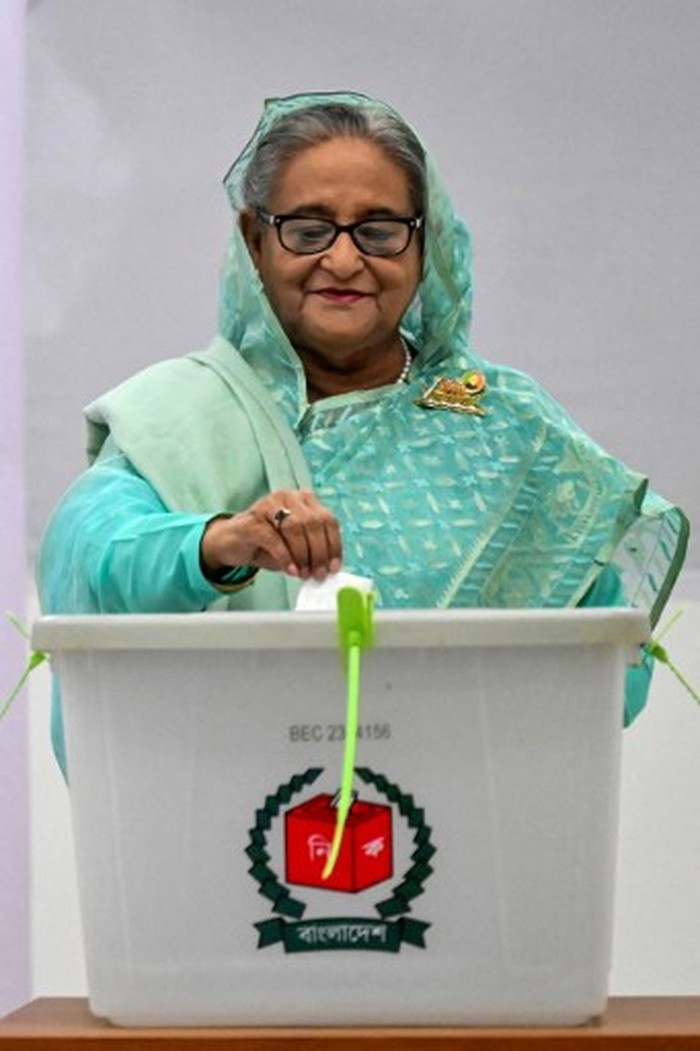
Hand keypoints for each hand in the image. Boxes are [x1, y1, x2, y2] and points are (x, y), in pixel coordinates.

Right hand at [201, 490, 342, 581]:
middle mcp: (288, 497)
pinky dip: (285, 557)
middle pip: (314, 523)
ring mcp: (269, 505)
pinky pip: (274, 538)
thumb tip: (328, 568)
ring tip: (303, 573)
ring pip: (295, 527)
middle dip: (319, 553)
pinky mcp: (253, 519)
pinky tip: (290, 570)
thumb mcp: (295, 547)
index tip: (334, 567)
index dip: (334, 545)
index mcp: (304, 500)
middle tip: (318, 574)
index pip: (328, 520)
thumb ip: (312, 552)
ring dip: (303, 555)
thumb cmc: (267, 544)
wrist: (231, 542)